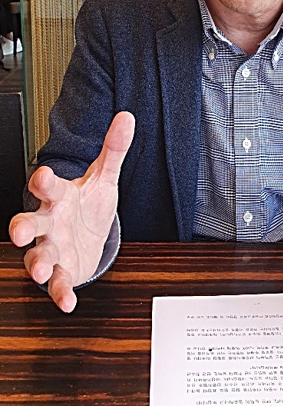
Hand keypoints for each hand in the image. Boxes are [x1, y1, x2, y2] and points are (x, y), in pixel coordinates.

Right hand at [9, 111, 134, 312]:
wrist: (91, 235)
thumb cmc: (89, 204)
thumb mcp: (105, 176)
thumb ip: (114, 149)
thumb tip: (127, 118)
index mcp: (59, 196)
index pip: (47, 185)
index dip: (44, 181)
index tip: (44, 176)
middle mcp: (49, 222)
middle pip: (28, 223)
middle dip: (22, 226)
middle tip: (18, 231)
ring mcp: (52, 248)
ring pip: (37, 255)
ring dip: (37, 262)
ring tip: (41, 268)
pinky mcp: (62, 270)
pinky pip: (57, 283)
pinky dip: (60, 292)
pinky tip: (68, 301)